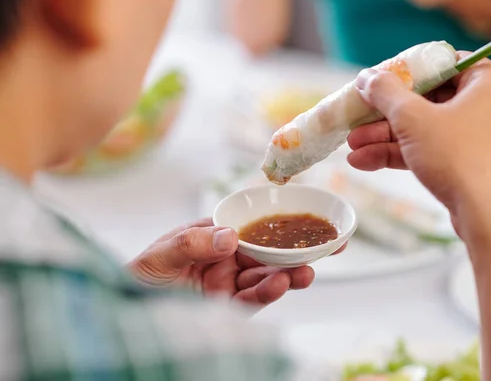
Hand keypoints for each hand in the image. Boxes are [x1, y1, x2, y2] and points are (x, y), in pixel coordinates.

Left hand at [128, 218, 319, 308]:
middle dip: (296, 250)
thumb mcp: (161, 253)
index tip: (307, 217)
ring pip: (266, 276)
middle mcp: (226, 259)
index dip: (280, 222)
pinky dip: (268, 293)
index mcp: (214, 237)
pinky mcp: (226, 308)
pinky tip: (281, 284)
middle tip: (326, 247)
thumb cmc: (138, 275)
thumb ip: (192, 243)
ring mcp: (228, 284)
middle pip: (267, 252)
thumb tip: (230, 237)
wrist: (124, 313)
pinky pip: (252, 300)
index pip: (252, 226)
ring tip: (308, 271)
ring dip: (288, 274)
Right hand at [347, 53, 490, 243]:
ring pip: (429, 129)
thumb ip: (386, 93)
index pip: (442, 64)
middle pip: (430, 100)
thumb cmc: (461, 158)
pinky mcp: (476, 165)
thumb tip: (367, 77)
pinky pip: (437, 150)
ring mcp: (486, 138)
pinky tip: (368, 161)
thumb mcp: (413, 118)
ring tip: (353, 148)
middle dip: (386, 117)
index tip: (377, 84)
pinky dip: (406, 154)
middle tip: (357, 122)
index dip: (404, 73)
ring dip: (388, 139)